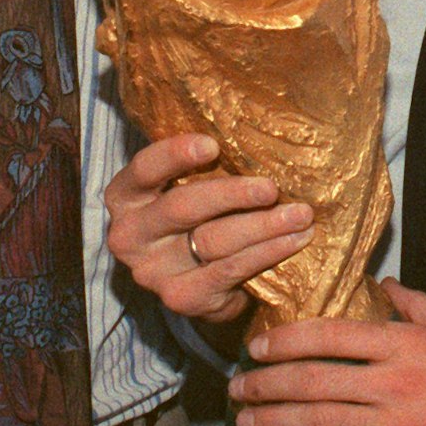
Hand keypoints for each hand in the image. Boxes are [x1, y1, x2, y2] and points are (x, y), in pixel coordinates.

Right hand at [103, 133, 314, 325]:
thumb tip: (251, 127)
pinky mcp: (182, 298)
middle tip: (271, 187)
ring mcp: (153, 272)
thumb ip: (201, 164)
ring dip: (263, 226)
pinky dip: (267, 252)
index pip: (144, 169)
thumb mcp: (185, 186)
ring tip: (300, 214)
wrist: (197, 282)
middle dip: (232, 194)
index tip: (212, 145)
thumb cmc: (196, 216)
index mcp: (125, 196)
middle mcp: (130, 236)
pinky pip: (230, 270)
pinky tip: (294, 240)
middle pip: (182, 207)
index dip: (175, 155)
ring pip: (213, 241)